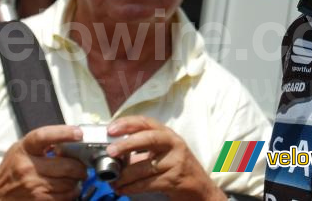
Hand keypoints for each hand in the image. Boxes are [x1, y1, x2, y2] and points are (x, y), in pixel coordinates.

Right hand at [0, 125, 86, 200]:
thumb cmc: (11, 168)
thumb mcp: (21, 148)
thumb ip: (42, 143)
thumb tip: (69, 139)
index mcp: (25, 148)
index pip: (44, 136)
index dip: (63, 133)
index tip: (78, 133)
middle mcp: (28, 167)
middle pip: (66, 165)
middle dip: (80, 166)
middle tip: (83, 165)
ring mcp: (33, 186)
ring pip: (68, 183)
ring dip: (77, 180)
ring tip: (76, 177)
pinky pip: (64, 197)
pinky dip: (71, 193)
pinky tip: (69, 188)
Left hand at [106, 116, 225, 200]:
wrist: (200, 189)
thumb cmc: (177, 168)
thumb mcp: (163, 154)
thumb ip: (142, 151)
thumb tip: (114, 154)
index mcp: (167, 134)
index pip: (146, 122)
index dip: (128, 123)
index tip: (111, 128)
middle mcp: (173, 144)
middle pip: (148, 138)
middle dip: (127, 144)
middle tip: (110, 151)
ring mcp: (176, 161)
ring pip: (145, 166)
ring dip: (125, 175)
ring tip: (113, 180)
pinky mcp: (174, 180)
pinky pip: (148, 183)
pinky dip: (132, 187)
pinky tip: (123, 189)